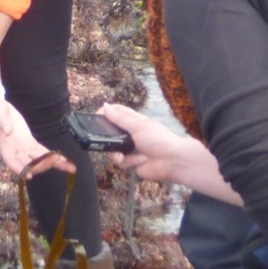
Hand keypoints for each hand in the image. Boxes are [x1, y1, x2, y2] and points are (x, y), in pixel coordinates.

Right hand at [0, 84, 73, 178]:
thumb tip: (8, 131)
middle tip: (55, 162)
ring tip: (69, 167)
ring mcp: (23, 146)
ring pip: (39, 158)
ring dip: (53, 163)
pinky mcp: (29, 141)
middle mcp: (15, 150)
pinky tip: (63, 160)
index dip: (20, 169)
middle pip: (29, 163)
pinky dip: (52, 155)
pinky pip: (42, 150)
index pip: (12, 161)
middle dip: (42, 165)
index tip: (29, 175)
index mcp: (5, 146)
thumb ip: (2, 122)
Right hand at [97, 102, 239, 204]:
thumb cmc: (158, 139)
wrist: (172, 161)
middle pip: (110, 132)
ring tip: (124, 155)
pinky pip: (121, 162)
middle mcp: (130, 134)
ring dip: (118, 154)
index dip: (106, 112)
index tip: (95, 116)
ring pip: (112, 149)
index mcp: (134, 121)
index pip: (117, 112)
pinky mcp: (131, 162)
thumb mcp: (138, 125)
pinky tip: (139, 161)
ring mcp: (130, 149)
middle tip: (103, 140)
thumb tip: (104, 106)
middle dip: (107, 137)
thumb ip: (120, 118)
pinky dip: (129, 162)